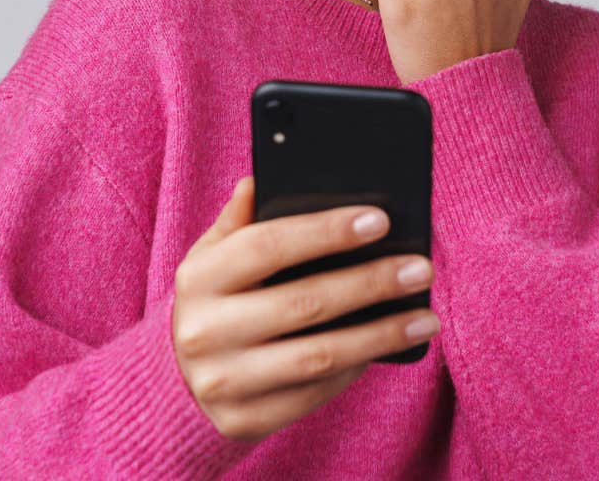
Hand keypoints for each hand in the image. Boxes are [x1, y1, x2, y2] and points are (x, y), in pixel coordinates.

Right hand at [172, 176, 439, 442]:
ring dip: (380, 334)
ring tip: (424, 317)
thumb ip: (240, 219)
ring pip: (318, 356)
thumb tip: (262, 179)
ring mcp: (224, 381)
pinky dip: (356, 367)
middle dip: (371, 283)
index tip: (379, 220)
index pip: (268, 245)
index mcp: (200, 277)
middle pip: (304, 302)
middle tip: (420, 267)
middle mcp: (206, 330)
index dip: (326, 231)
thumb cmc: (213, 299)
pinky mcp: (245, 420)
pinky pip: (315, 393)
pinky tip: (387, 346)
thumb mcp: (212, 255)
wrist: (174, 380)